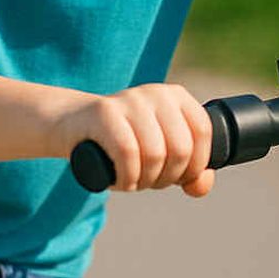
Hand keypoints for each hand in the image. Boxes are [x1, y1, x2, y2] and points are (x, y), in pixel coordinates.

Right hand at [52, 83, 215, 196]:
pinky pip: (128, 153)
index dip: (195, 164)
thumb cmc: (125, 142)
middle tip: (150, 181)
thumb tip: (200, 185)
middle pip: (180, 148)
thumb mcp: (162, 154)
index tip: (178, 178)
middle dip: (167, 177)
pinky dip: (127, 177)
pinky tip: (121, 181)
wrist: (76, 125)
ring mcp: (130, 100)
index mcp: (176, 96)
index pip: (202, 131)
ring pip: (155, 154)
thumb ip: (190, 171)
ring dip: (145, 181)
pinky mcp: (104, 112)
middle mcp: (156, 92)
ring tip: (134, 180)